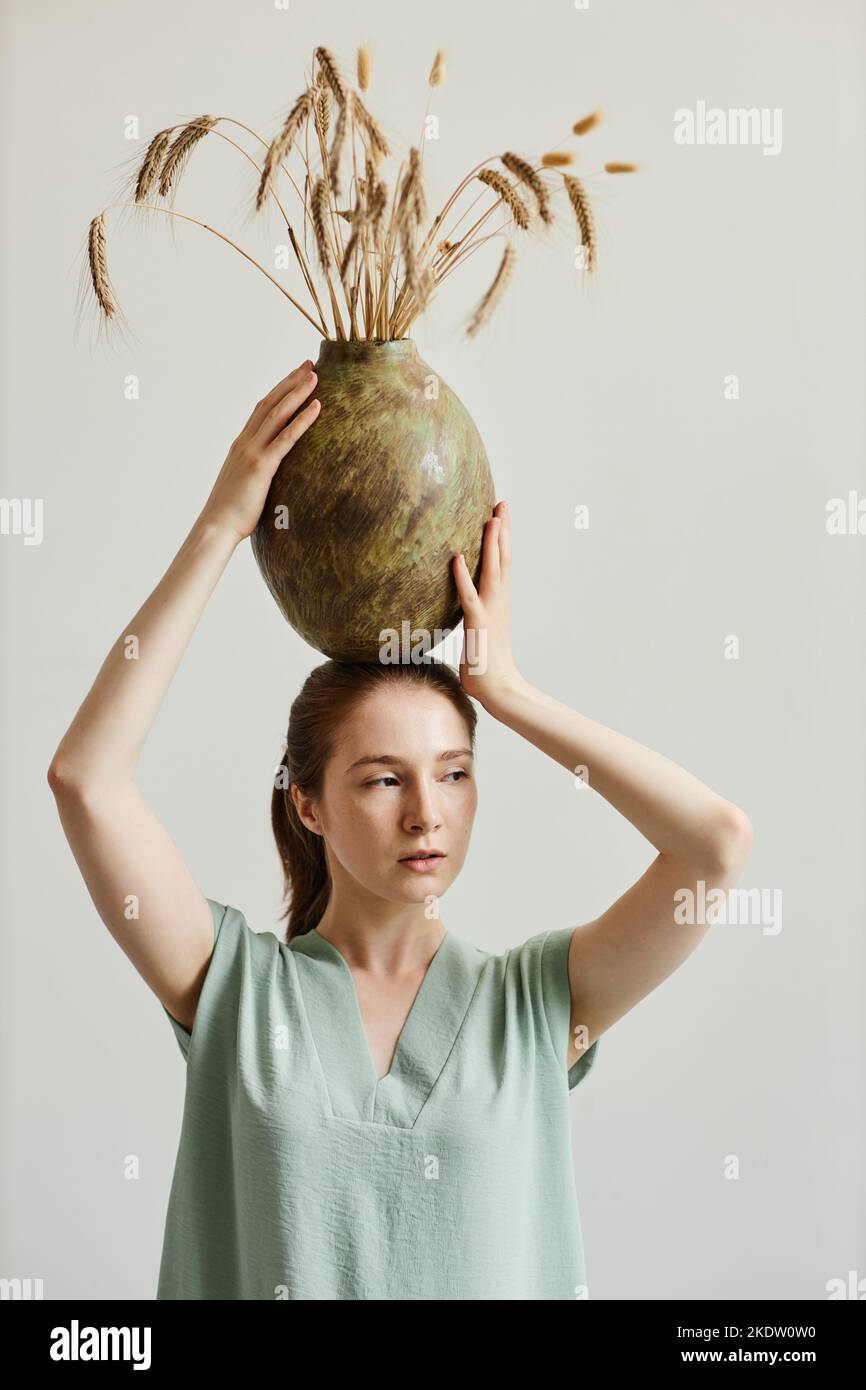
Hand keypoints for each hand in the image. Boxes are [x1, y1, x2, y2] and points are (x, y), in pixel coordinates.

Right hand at [199, 360, 320, 543]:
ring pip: (278, 413)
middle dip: (290, 382)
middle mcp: (245, 442)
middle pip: (270, 403)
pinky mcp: (262, 466)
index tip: (294, 377)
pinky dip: (302, 420)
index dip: (279, 391)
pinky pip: (286, 438)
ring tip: (315, 376)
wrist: (216, 527)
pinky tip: (317, 407)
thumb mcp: (244, 485)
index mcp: (241, 445)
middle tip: (309, 364)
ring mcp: (252, 452)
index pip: (261, 410)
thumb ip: (256, 472)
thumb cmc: (231, 513)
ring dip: (297, 393)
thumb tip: (271, 475)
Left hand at [453, 500, 523, 708]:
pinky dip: (462, 575)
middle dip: (503, 529)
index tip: (501, 513)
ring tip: (491, 518)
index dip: (503, 537)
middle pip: (503, 558)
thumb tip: (466, 608)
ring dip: (491, 544)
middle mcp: (498, 600)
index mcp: (499, 601)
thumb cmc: (486, 664)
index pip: (503, 562)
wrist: (499, 688)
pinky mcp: (477, 623)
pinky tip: (455, 557)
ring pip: (492, 570)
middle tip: (502, 503)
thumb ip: (475, 615)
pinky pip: (468, 595)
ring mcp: (489, 611)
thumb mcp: (481, 632)